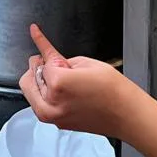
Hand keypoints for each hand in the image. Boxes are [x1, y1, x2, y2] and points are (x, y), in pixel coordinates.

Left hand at [19, 24, 137, 139]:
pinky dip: (47, 94)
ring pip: (32, 92)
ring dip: (42, 82)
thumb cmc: (113, 91)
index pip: (41, 61)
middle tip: (58, 64)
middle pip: (29, 77)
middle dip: (41, 67)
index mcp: (57, 84)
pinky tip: (62, 88)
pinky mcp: (58, 124)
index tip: (34, 32)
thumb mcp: (84, 62)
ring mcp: (54, 117)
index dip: (45, 48)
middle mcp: (51, 104)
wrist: (128, 115)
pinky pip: (42, 104)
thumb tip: (45, 55)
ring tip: (63, 79)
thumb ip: (58, 58)